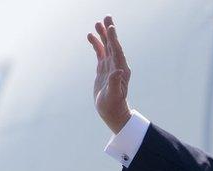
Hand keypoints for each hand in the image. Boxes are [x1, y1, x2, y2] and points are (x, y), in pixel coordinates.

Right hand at [87, 14, 131, 133]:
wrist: (112, 112)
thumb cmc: (113, 106)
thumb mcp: (113, 96)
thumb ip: (115, 83)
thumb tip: (118, 71)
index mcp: (121, 70)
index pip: (117, 51)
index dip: (114, 39)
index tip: (111, 27)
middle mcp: (117, 66)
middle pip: (113, 45)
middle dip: (110, 31)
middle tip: (107, 17)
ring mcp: (110, 66)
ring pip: (107, 47)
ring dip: (102, 35)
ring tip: (97, 23)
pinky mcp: (104, 69)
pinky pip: (100, 53)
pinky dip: (96, 44)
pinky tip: (91, 36)